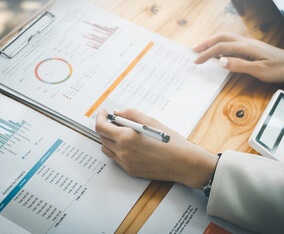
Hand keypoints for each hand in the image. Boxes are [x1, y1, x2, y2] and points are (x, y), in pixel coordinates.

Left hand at [95, 108, 217, 188]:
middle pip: (102, 138)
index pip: (101, 127)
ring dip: (109, 139)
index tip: (104, 113)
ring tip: (122, 133)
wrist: (183, 163)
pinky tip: (129, 144)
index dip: (100, 117)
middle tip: (114, 121)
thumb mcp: (151, 121)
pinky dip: (117, 150)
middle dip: (105, 127)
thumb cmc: (171, 142)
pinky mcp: (130, 171)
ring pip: (107, 149)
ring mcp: (126, 163)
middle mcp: (123, 152)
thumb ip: (131, 114)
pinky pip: (116, 159)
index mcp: (126, 138)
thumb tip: (117, 112)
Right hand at [193, 34, 283, 82]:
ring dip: (212, 42)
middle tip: (193, 50)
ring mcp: (247, 43)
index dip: (207, 54)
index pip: (221, 48)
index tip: (196, 60)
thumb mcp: (259, 70)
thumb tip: (221, 61)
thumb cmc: (278, 69)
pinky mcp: (249, 47)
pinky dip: (220, 44)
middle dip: (206, 43)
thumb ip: (239, 65)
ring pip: (225, 39)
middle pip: (221, 39)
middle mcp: (245, 42)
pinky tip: (217, 50)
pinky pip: (231, 42)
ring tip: (201, 48)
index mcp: (246, 47)